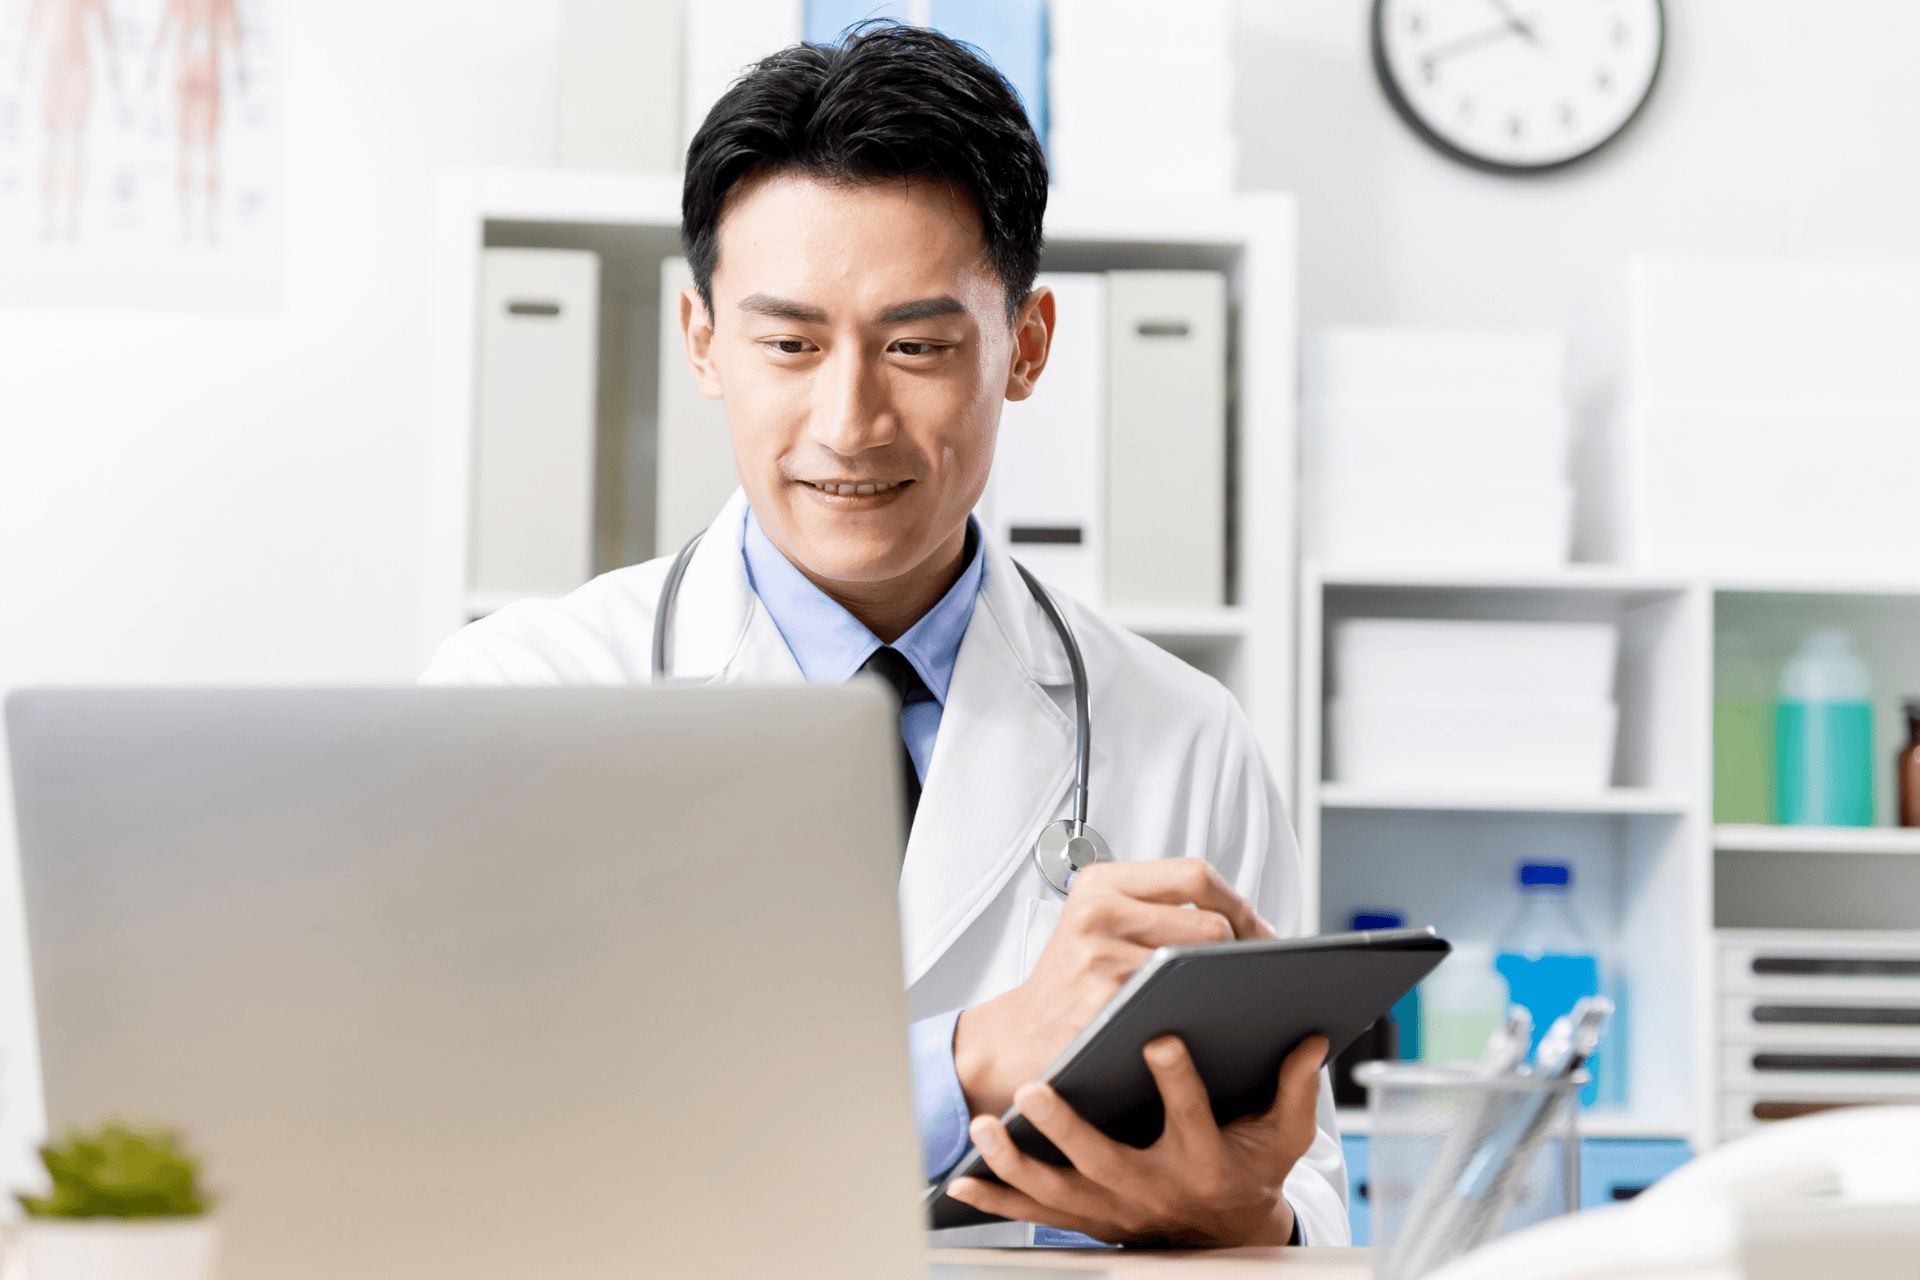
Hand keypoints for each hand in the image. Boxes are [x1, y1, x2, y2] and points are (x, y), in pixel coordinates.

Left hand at [948, 1033, 1329, 1245]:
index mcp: (1203, 1161)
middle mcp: (1154, 1187)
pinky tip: (963, 1181)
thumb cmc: (1247, 1171)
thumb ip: (1294, 1088)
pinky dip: (997, 1201)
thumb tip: (1311, 1039)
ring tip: (988, 1129)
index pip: (1191, 1117)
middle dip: (1068, 1129)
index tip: (1158, 1038)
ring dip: (1018, 1164)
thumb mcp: (1281, 1136)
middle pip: (1106, 1161)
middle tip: (1036, 1092)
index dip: (1177, 1081)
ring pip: (1060, 1192)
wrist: (1221, 1236)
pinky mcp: (1086, 1219)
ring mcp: (1115, 1208)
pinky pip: (1035, 1216)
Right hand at [953, 859, 1272, 1117]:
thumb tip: (1249, 923)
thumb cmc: (1073, 983)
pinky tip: (1214, 1023)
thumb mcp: (1099, 923)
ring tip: (1241, 995)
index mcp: (1101, 882)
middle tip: (1258, 974)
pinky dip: (1205, 1012)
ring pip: (1201, 959)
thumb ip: (1156, 908)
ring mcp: (1099, 956)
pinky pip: (1180, 1002)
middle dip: (1244, 948)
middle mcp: (1097, 910)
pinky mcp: (1104, 1002)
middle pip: (1209, 917)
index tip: (1263, 934)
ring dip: (1229, 982)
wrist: (1018, 1038)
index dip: (1242, 903)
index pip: (1196, 874)